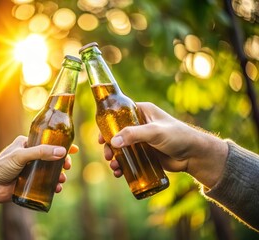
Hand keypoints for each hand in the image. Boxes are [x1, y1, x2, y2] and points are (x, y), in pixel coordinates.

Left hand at [0, 135, 78, 200]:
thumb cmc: (0, 166)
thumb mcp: (21, 155)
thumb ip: (41, 152)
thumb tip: (62, 152)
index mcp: (27, 144)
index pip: (48, 142)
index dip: (62, 146)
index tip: (73, 150)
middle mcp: (30, 156)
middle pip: (52, 158)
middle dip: (62, 163)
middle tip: (67, 167)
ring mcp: (30, 170)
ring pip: (50, 172)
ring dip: (59, 176)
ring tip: (61, 180)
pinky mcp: (29, 183)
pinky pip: (45, 184)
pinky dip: (53, 186)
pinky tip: (56, 189)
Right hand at [99, 102, 227, 187]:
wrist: (194, 155)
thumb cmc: (178, 136)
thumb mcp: (154, 132)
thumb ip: (133, 135)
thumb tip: (113, 143)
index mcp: (142, 112)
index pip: (119, 115)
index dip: (107, 126)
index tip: (100, 138)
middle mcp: (140, 124)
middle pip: (117, 134)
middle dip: (109, 146)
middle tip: (108, 156)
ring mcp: (142, 140)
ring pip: (121, 148)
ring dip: (115, 158)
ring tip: (115, 168)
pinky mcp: (145, 154)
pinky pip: (129, 159)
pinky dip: (123, 165)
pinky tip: (119, 173)